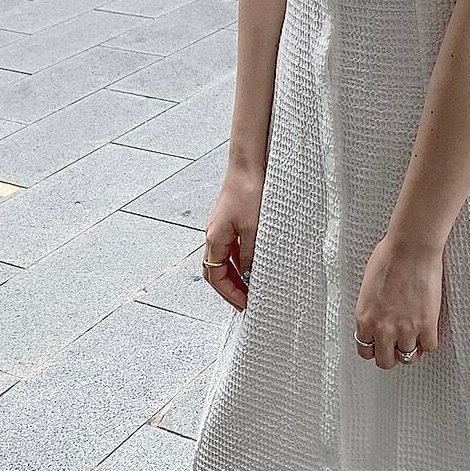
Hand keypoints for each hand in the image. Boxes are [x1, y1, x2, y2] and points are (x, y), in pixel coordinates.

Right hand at [202, 167, 261, 311]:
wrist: (248, 164)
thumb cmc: (249, 192)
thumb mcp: (254, 228)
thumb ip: (250, 254)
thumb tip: (248, 275)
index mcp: (214, 238)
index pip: (215, 276)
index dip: (229, 293)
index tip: (244, 306)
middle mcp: (214, 235)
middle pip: (216, 270)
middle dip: (230, 288)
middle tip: (247, 302)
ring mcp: (222, 227)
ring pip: (225, 259)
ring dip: (237, 274)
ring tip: (253, 286)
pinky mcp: (231, 219)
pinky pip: (233, 246)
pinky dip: (241, 259)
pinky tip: (256, 262)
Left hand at [354, 234, 442, 369]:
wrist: (411, 247)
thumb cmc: (390, 255)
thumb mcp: (368, 284)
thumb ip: (371, 305)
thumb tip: (376, 310)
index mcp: (365, 318)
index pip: (364, 350)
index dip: (374, 348)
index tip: (380, 345)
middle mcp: (383, 328)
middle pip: (385, 361)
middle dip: (391, 355)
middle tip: (398, 347)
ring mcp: (406, 329)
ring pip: (408, 358)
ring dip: (412, 350)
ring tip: (415, 340)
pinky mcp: (427, 324)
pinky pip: (430, 347)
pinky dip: (429, 342)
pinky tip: (428, 332)